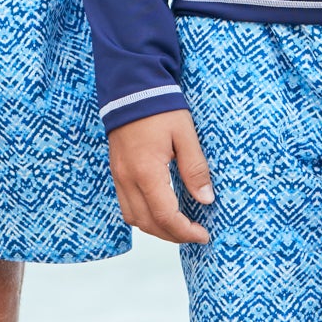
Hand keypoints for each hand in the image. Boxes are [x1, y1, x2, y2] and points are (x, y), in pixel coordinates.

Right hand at [107, 108, 214, 243]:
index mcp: (146, 171)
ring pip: (133, 217)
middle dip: (172, 235)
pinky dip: (143, 214)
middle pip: (147, 223)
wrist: (130, 86)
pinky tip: (159, 209)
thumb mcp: (184, 134)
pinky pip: (126, 204)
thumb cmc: (159, 106)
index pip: (165, 216)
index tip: (203, 234)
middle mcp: (127, 178)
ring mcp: (118, 175)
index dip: (185, 231)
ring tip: (178, 225)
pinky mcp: (116, 170)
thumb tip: (205, 199)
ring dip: (156, 228)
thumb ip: (195, 169)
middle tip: (194, 233)